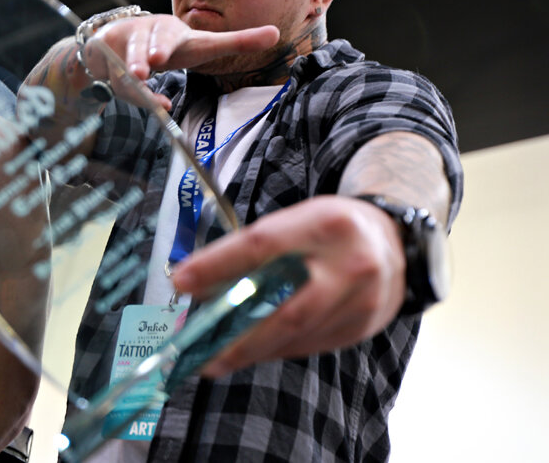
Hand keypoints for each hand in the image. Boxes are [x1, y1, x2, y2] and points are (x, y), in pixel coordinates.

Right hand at [81, 14, 277, 108]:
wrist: (121, 40)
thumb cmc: (171, 46)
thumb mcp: (203, 45)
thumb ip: (238, 42)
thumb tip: (278, 33)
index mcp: (173, 32)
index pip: (174, 36)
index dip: (167, 44)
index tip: (163, 55)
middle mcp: (148, 34)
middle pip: (145, 43)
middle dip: (143, 54)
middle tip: (147, 65)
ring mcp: (126, 45)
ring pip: (127, 64)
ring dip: (129, 76)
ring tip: (136, 80)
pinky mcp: (108, 58)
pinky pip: (115, 79)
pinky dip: (129, 92)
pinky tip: (149, 103)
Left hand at [172, 195, 405, 376]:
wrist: (397, 242)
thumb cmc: (331, 229)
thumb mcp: (296, 221)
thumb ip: (253, 249)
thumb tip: (198, 283)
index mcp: (323, 224)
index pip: (261, 245)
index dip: (216, 265)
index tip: (181, 282)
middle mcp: (347, 264)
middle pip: (283, 307)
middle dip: (235, 335)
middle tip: (199, 352)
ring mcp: (360, 300)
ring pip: (295, 333)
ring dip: (250, 349)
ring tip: (214, 357)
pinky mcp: (362, 327)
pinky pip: (309, 345)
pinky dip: (275, 349)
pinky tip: (251, 351)